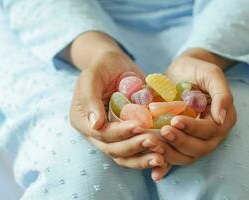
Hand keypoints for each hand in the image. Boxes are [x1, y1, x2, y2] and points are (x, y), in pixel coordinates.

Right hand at [68, 32, 167, 171]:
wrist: (114, 64)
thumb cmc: (101, 67)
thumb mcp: (92, 77)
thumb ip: (90, 98)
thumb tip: (95, 125)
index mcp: (83, 121)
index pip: (101, 134)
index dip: (120, 133)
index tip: (139, 126)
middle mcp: (97, 132)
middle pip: (114, 149)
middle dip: (134, 147)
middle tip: (154, 142)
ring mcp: (113, 135)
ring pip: (125, 156)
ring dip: (142, 158)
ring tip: (162, 156)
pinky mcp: (128, 134)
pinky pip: (136, 150)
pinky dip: (148, 155)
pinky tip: (164, 158)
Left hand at [159, 49, 236, 162]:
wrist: (182, 70)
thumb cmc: (197, 69)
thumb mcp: (212, 74)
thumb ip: (222, 94)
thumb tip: (222, 118)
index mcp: (221, 120)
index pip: (210, 131)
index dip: (193, 128)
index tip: (174, 120)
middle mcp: (210, 135)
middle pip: (198, 149)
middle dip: (180, 142)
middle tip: (162, 131)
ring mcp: (194, 140)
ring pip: (186, 156)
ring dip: (170, 154)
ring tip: (152, 143)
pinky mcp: (180, 141)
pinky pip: (175, 157)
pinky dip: (165, 166)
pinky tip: (155, 173)